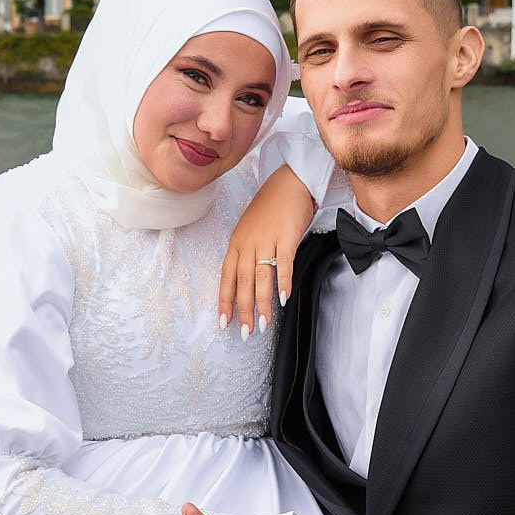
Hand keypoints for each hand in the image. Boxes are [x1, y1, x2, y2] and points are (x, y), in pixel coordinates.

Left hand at [218, 164, 315, 336]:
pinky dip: (282, 281)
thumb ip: (247, 253)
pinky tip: (282, 298)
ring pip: (261, 276)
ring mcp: (267, 239)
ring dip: (262, 303)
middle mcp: (248, 242)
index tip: (225, 321)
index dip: (225, 300)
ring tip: (263, 323)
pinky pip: (283, 263)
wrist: (289, 182)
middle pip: (243, 281)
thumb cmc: (270, 207)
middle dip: (243, 309)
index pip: (227, 276)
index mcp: (237, 243)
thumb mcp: (250, 230)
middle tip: (246, 331)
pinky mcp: (286, 236)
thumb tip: (248, 281)